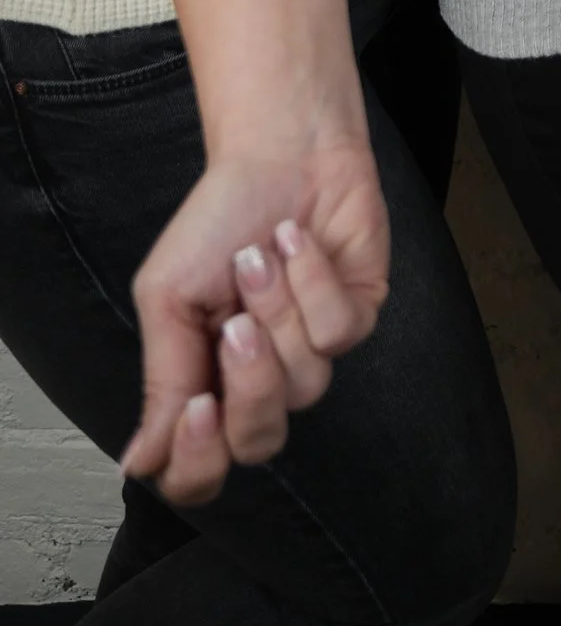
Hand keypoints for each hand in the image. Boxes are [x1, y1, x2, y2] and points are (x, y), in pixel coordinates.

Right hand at [122, 129, 390, 505]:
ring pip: (304, 385)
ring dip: (277, 311)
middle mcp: (260, 380)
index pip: (200, 473)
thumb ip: (164, 381)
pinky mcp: (356, 317)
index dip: (198, 460)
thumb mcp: (169, 298)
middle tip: (235, 325)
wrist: (278, 153)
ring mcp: (311, 352)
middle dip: (250, 383)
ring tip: (258, 256)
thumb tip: (140, 464)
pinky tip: (297, 243)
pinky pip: (338, 334)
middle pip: (259, 441)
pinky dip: (313, 283)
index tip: (195, 410)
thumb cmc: (217, 220)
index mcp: (206, 383)